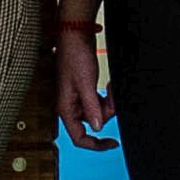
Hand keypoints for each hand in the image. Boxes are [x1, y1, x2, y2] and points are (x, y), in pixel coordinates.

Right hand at [59, 23, 113, 148]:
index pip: (79, 137)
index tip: (112, 143)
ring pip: (98, 111)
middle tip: (113, 96)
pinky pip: (99, 101)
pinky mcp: (84, 90)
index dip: (96, 144)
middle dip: (107, 112)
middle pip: (93, 122)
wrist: (75, 35)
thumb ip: (91, 107)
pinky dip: (106, 97)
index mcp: (66, 107)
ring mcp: (77, 97)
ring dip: (108, 103)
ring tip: (111, 88)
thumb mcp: (85, 83)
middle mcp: (70, 105)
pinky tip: (108, 87)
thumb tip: (97, 127)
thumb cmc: (74, 55)